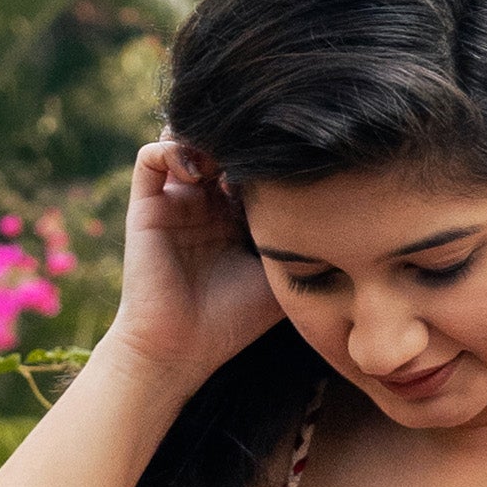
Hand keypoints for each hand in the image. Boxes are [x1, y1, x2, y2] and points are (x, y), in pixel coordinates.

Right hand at [111, 135, 283, 384]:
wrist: (182, 348)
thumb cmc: (235, 319)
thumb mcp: (280, 271)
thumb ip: (300, 234)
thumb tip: (339, 201)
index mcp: (235, 216)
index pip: (253, 166)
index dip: (269, 155)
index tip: (290, 159)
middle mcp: (204, 202)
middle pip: (221, 146)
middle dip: (242, 141)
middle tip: (262, 147)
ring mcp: (175, 201)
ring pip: (186, 139)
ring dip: (208, 138)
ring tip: (230, 155)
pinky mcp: (146, 204)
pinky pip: (152, 157)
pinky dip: (173, 148)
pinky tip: (200, 169)